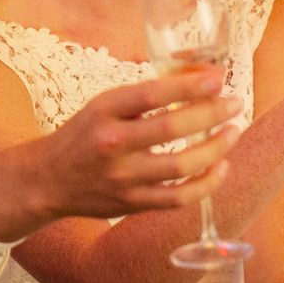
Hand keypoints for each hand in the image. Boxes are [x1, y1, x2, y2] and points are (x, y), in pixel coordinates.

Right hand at [29, 67, 242, 218]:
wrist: (48, 180)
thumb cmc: (84, 135)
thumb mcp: (103, 105)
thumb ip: (144, 96)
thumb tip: (197, 78)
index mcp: (104, 110)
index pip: (152, 93)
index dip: (189, 85)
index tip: (218, 78)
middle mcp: (112, 144)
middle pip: (171, 128)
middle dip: (211, 113)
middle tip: (235, 103)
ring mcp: (122, 178)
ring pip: (180, 165)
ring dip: (215, 148)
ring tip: (234, 132)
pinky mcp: (132, 204)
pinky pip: (178, 197)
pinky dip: (205, 184)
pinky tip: (220, 167)